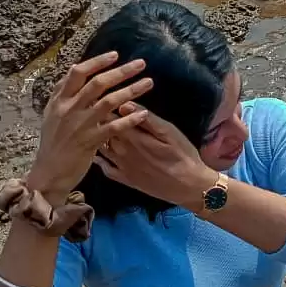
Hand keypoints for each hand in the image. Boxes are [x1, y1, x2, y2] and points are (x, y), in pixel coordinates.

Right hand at [26, 53, 152, 199]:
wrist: (49, 172)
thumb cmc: (53, 141)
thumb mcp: (52, 114)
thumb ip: (64, 93)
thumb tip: (76, 69)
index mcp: (59, 100)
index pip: (77, 73)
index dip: (97, 62)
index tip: (115, 55)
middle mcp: (69, 109)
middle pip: (98, 83)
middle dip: (121, 71)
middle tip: (141, 63)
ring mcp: (80, 125)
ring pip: (108, 102)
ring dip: (131, 91)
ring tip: (149, 83)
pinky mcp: (90, 142)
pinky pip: (113, 127)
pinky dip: (129, 119)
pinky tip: (143, 114)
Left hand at [97, 107, 214, 211]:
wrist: (189, 186)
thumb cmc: (182, 155)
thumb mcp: (169, 132)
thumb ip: (146, 119)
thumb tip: (125, 104)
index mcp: (133, 137)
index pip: (110, 118)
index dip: (103, 107)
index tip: (100, 100)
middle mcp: (122, 152)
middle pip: (103, 132)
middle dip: (99, 121)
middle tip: (96, 112)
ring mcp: (122, 167)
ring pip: (102, 149)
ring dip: (98, 138)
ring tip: (97, 129)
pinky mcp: (125, 180)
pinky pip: (105, 169)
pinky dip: (99, 161)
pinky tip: (99, 155)